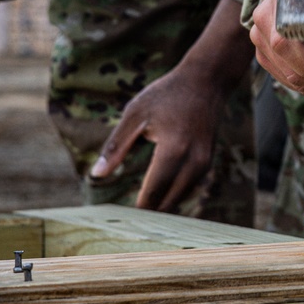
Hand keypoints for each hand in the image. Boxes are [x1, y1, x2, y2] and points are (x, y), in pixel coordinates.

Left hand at [91, 64, 224, 210]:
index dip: (136, 209)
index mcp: (173, 149)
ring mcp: (204, 163)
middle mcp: (194, 161)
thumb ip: (116, 146)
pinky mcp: (207, 162)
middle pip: (168, 202)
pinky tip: (155, 196)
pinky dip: (172, 195)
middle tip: (124, 222)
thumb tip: (96, 175)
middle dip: (147, 213)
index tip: (117, 220)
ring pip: (180, 198)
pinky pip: (188, 188)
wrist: (207, 81)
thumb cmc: (167, 94)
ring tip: (137, 213)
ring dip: (160, 206)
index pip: (153, 192)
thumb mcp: (136, 113)